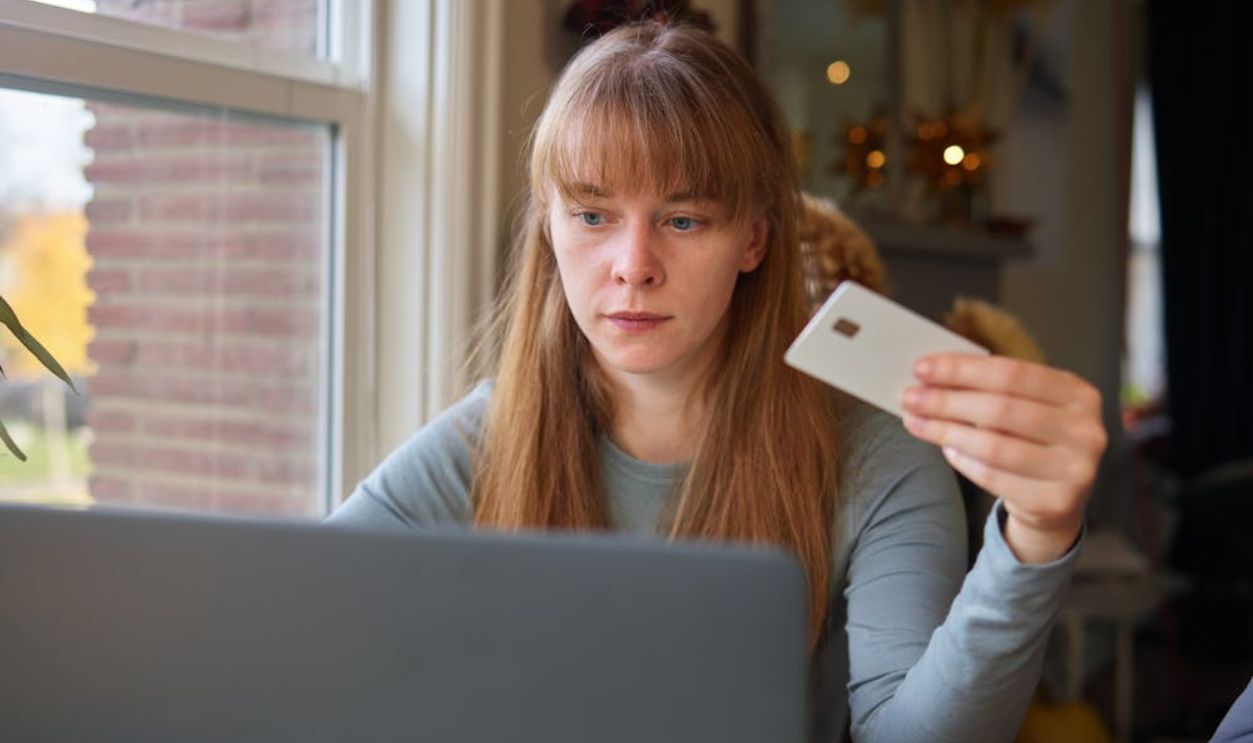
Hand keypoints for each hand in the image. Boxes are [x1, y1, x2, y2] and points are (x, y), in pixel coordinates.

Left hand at [900, 353, 1107, 563]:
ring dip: (946, 432)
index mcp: (1078, 393)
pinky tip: (946, 450)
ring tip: (916, 422)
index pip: (1012, 373)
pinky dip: (963, 461)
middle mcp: (1086, 429)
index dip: (962, 369)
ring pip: (994, 445)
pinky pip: (994, 476)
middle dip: (947, 401)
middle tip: (909, 397)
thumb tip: (931, 374)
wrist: (1057, 501)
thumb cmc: (1032, 441)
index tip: (921, 368)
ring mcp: (1076, 468)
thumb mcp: (1026, 406)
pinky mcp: (1056, 500)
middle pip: (1000, 409)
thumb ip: (991, 388)